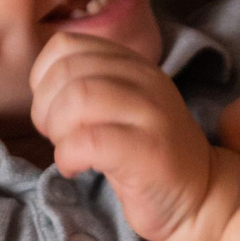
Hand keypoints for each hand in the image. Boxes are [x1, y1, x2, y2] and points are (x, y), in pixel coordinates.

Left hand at [31, 31, 215, 240]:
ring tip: (68, 151)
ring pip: (77, 99)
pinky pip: (89, 141)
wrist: (199, 195)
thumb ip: (89, 84)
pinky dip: (68, 156)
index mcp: (133, 64)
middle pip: (66, 72)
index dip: (44, 78)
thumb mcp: (120, 106)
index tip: (54, 109)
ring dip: (57, 131)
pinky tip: (76, 168)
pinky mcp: (149, 151)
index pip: (66, 45)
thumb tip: (40, 85)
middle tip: (58, 136)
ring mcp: (151, 113)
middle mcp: (145, 80)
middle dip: (46, 109)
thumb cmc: (145, 155)